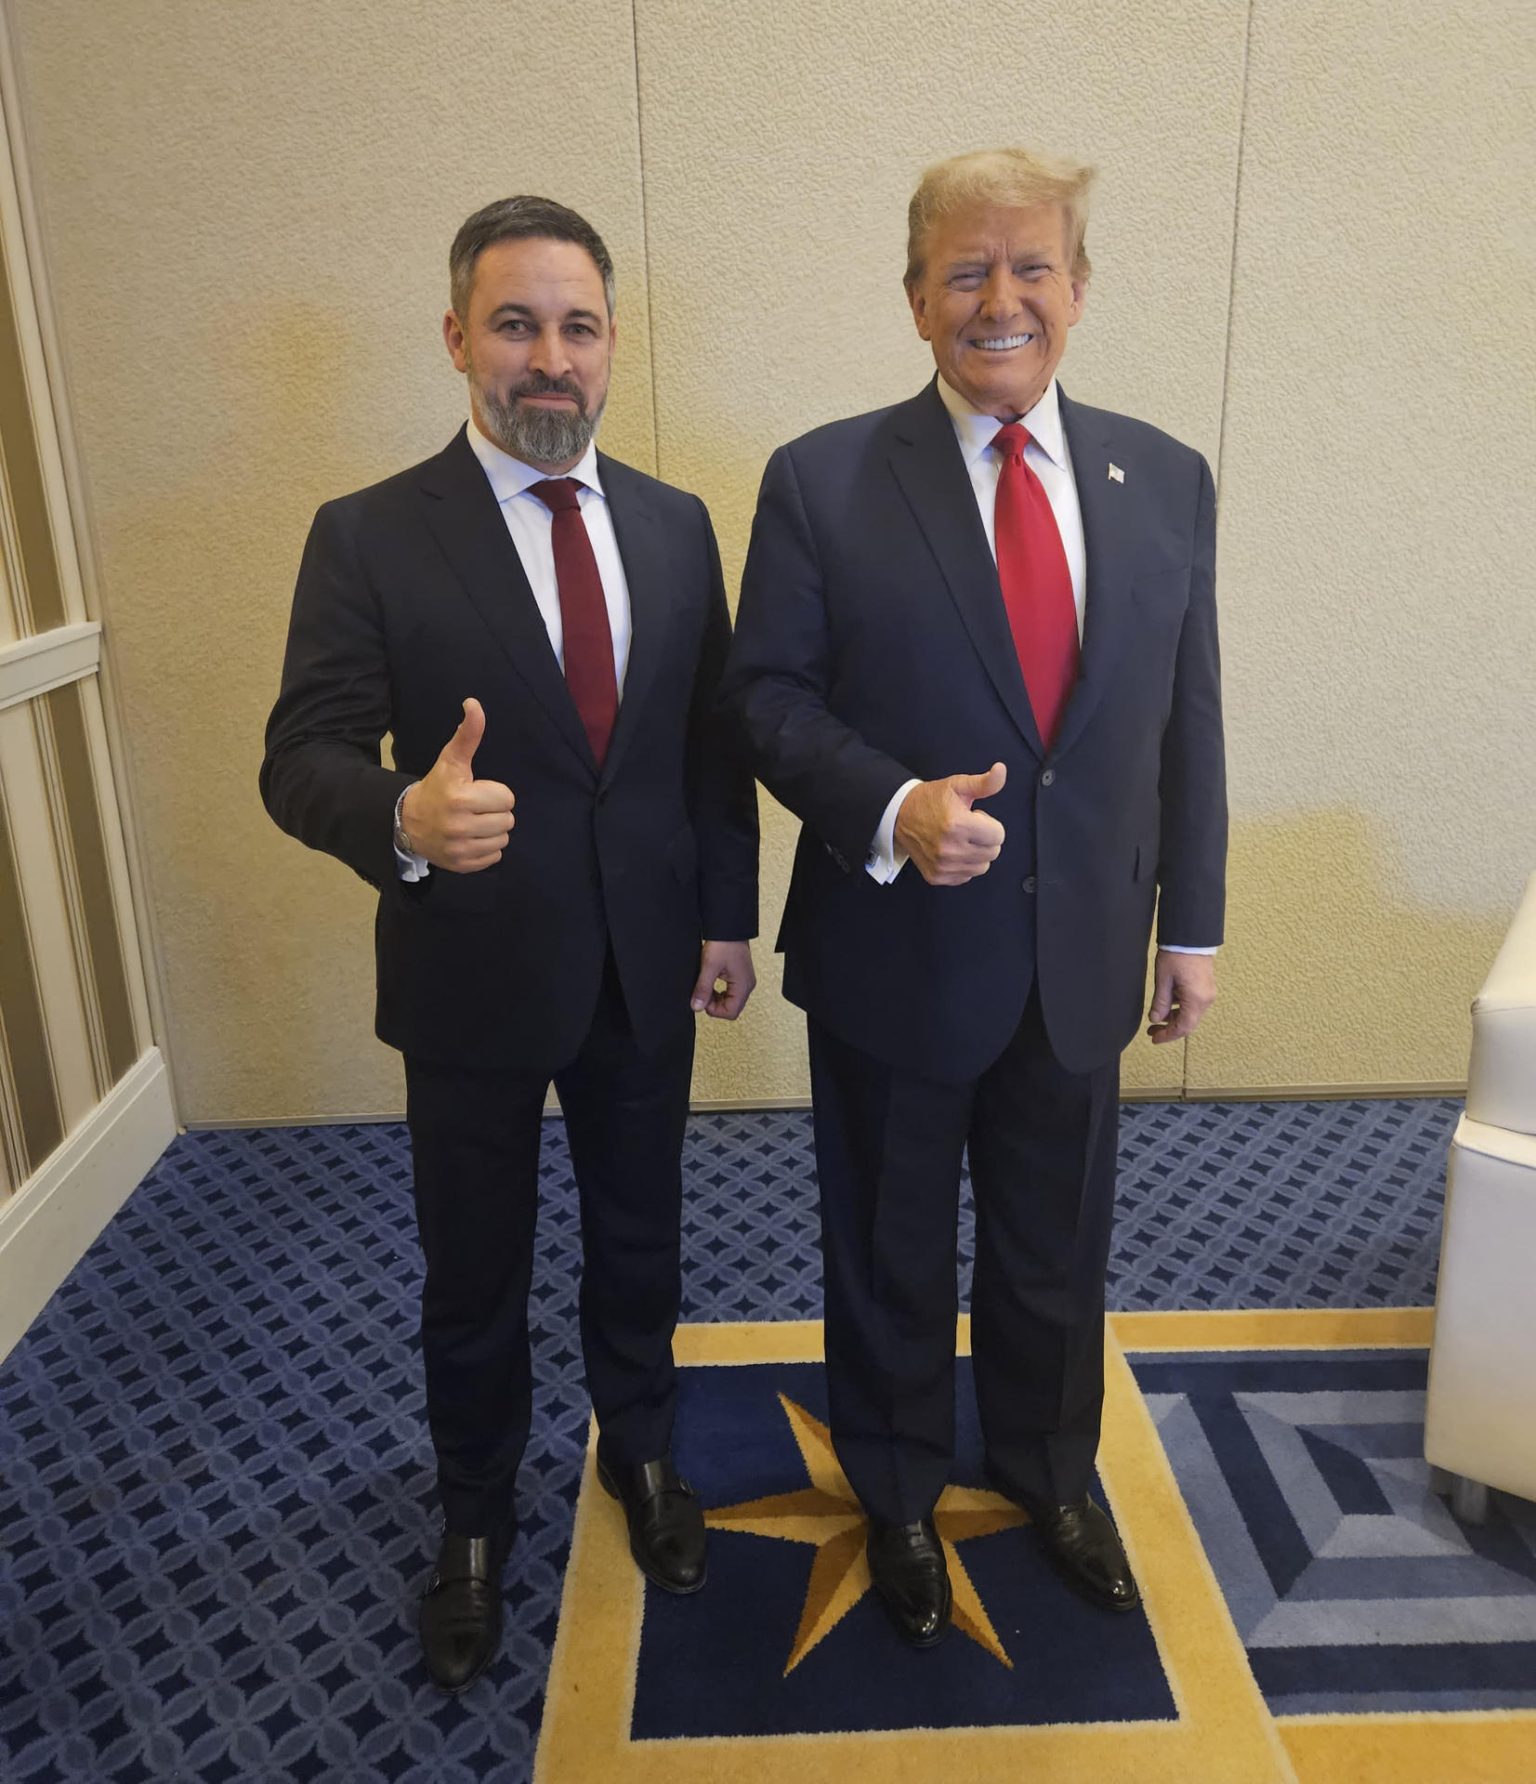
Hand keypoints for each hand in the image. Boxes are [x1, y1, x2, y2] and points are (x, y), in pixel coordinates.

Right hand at [400, 698, 515, 872]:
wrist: (409, 822)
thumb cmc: (437, 787)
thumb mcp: (451, 760)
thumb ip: (468, 734)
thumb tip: (474, 704)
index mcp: (460, 798)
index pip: (506, 798)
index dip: (495, 793)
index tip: (477, 792)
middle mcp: (459, 826)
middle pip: (508, 820)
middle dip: (495, 812)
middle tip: (475, 808)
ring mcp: (460, 849)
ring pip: (503, 840)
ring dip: (493, 831)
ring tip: (474, 823)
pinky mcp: (462, 866)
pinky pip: (494, 857)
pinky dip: (486, 848)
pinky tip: (470, 838)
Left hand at [691, 940, 755, 1019]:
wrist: (729, 927)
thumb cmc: (724, 943)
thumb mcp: (709, 967)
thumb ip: (703, 989)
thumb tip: (697, 1006)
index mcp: (743, 985)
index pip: (731, 1012)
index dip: (714, 1010)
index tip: (702, 1000)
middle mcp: (747, 985)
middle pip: (732, 1009)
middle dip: (715, 1005)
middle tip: (703, 994)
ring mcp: (745, 980)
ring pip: (731, 1001)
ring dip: (717, 999)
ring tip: (706, 987)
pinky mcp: (740, 975)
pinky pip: (731, 992)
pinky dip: (720, 992)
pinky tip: (711, 983)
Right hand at [893, 762, 1006, 885]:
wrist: (900, 815)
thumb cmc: (931, 800)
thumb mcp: (958, 785)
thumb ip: (985, 782)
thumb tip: (1001, 770)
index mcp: (958, 824)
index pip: (999, 835)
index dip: (989, 824)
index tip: (975, 817)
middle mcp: (950, 848)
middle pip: (993, 852)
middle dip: (985, 839)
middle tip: (967, 828)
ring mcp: (943, 865)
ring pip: (982, 867)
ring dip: (976, 853)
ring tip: (960, 839)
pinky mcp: (937, 876)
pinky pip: (966, 876)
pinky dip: (963, 865)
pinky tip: (952, 851)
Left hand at [1147, 950, 1216, 1042]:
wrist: (1191, 936)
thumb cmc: (1177, 955)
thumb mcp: (1163, 980)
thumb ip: (1160, 1003)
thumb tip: (1155, 1019)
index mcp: (1196, 1000)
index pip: (1182, 1027)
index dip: (1168, 1035)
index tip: (1154, 1038)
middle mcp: (1206, 999)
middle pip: (1188, 1023)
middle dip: (1170, 1028)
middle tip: (1152, 1031)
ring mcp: (1208, 993)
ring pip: (1191, 1014)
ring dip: (1174, 1018)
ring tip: (1156, 1018)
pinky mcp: (1206, 987)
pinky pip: (1194, 1004)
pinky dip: (1180, 1008)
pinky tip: (1167, 1005)